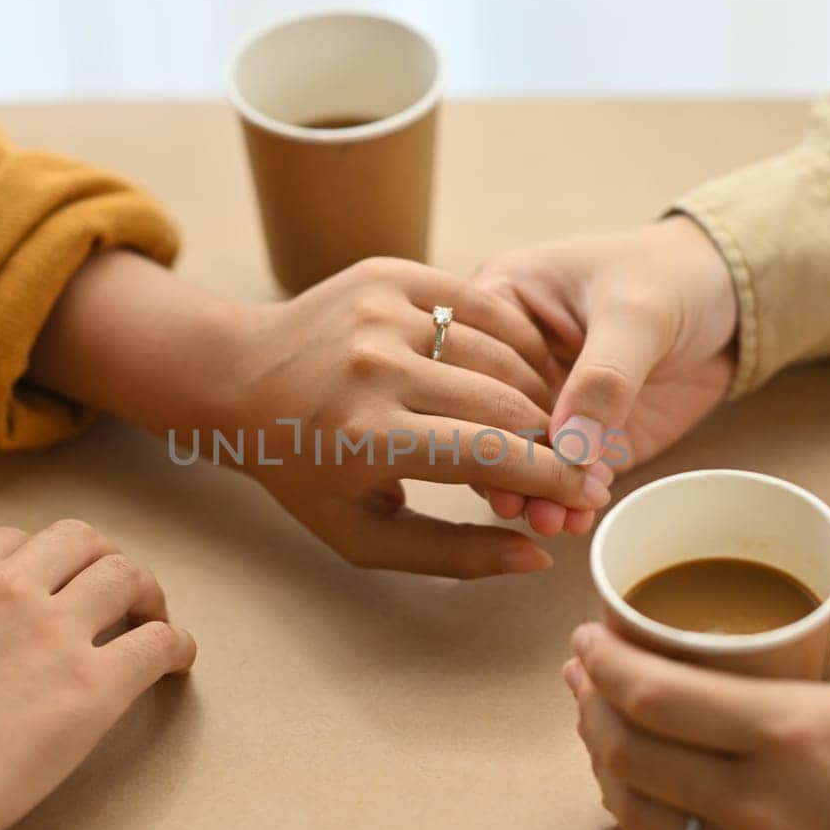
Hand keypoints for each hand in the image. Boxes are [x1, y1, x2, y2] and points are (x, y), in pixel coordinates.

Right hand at [0, 521, 196, 829]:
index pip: (16, 538)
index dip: (46, 556)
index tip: (59, 577)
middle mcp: (10, 589)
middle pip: (79, 539)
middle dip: (102, 557)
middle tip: (118, 590)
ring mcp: (56, 631)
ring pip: (125, 574)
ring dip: (147, 592)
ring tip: (154, 617)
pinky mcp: (95, 683)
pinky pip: (157, 643)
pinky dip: (176, 644)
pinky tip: (178, 659)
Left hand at [230, 257, 612, 576]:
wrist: (240, 378)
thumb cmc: (305, 470)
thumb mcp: (365, 535)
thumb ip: (453, 554)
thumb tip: (537, 557)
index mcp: (369, 437)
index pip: (493, 457)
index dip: (554, 479)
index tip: (589, 495)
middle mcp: (376, 367)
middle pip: (506, 403)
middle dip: (554, 438)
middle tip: (577, 460)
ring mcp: (382, 311)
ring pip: (501, 351)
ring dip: (539, 389)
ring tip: (547, 422)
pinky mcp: (388, 273)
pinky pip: (481, 302)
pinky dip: (513, 338)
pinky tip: (523, 367)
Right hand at [473, 217, 737, 534]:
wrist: (732, 297)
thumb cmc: (672, 275)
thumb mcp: (637, 314)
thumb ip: (604, 377)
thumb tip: (568, 446)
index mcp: (499, 299)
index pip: (469, 362)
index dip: (480, 412)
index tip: (497, 458)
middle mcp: (510, 354)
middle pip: (487, 416)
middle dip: (506, 465)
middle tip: (522, 504)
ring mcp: (545, 397)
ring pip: (521, 453)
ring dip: (534, 491)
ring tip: (553, 522)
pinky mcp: (581, 432)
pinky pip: (564, 473)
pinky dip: (569, 498)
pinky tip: (578, 518)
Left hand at [564, 596, 829, 829]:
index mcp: (789, 731)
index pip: (653, 695)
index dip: (602, 663)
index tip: (586, 637)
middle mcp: (756, 798)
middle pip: (626, 751)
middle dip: (588, 706)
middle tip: (582, 673)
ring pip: (635, 809)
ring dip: (601, 761)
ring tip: (596, 724)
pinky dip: (638, 819)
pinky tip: (634, 792)